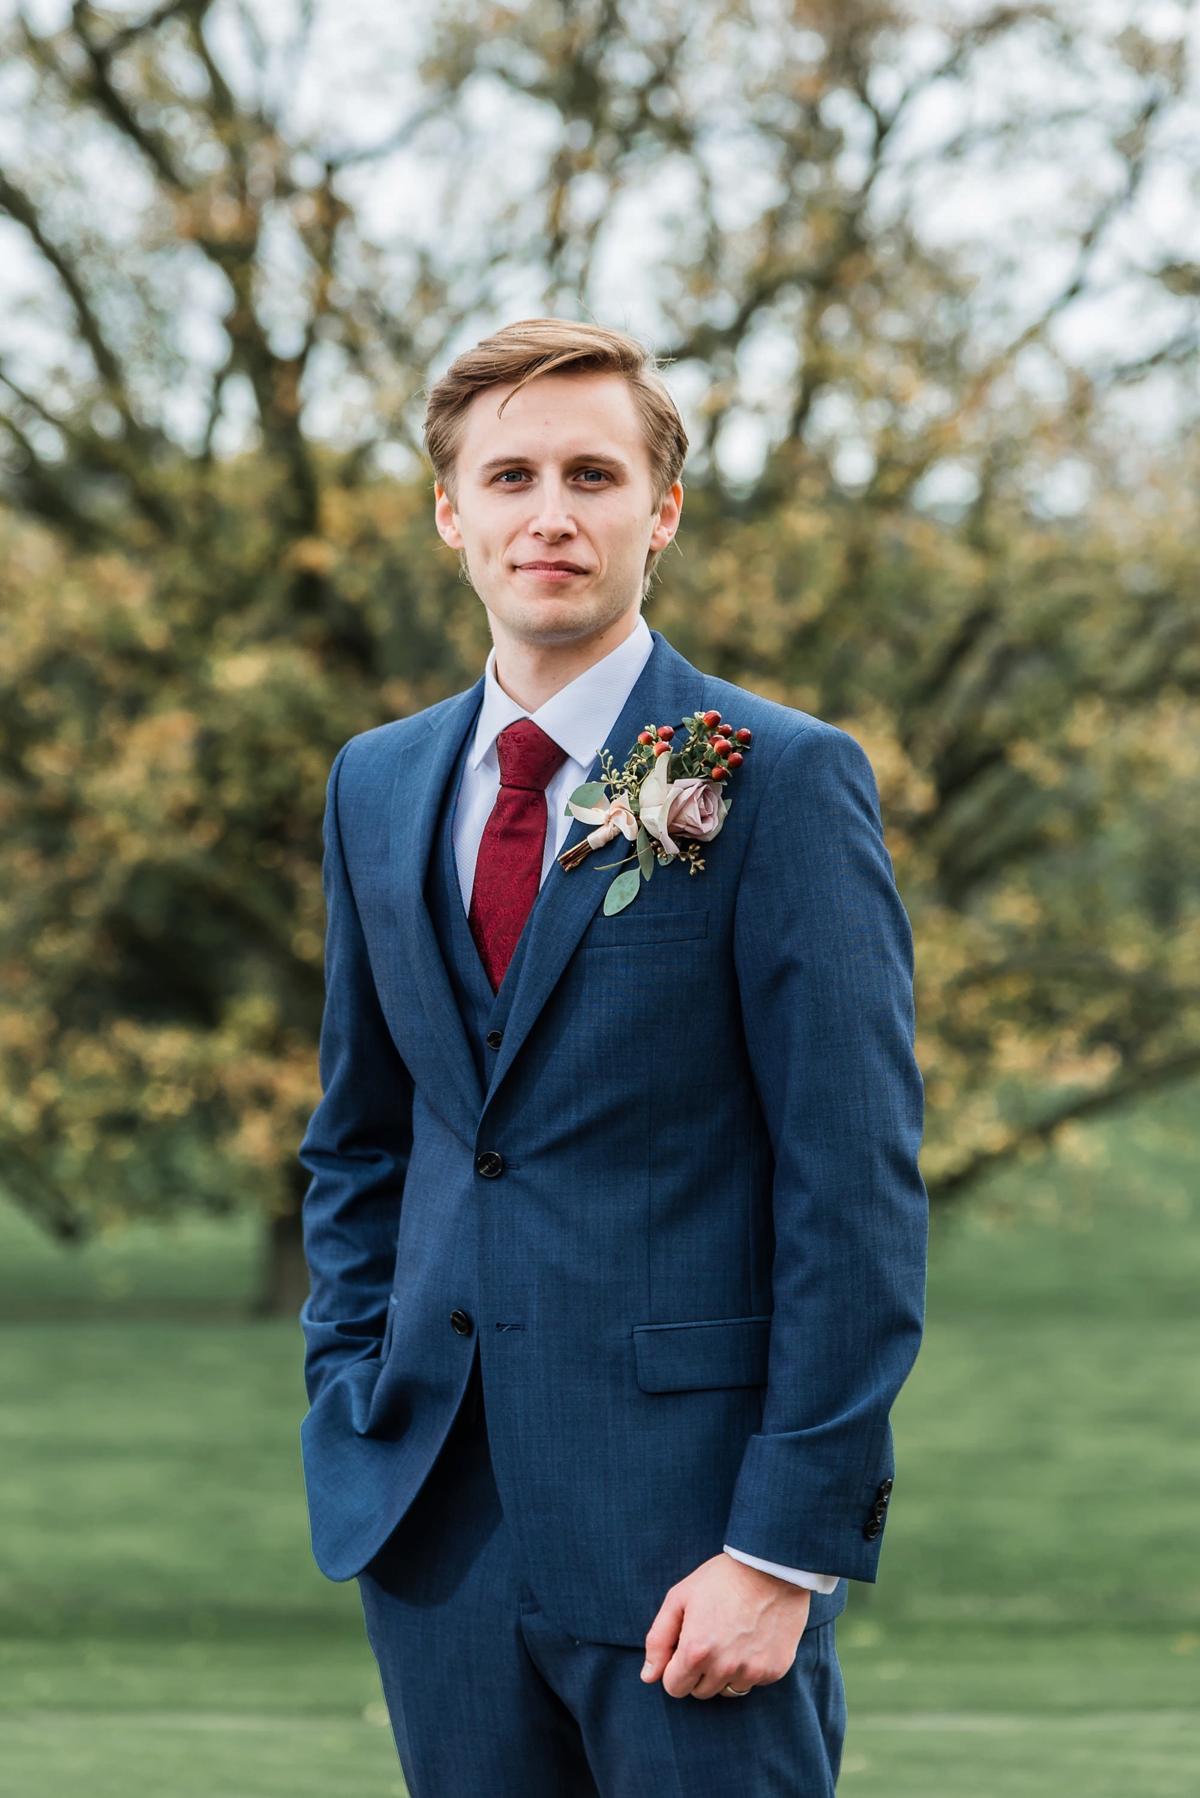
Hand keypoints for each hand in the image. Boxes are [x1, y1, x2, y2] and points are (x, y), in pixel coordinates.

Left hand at [640, 1552, 810, 1700]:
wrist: (770, 1566)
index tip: (684, 1648)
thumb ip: (658, 1639)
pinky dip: (748, 1667)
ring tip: (730, 1638)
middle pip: (700, 1692)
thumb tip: (648, 1677)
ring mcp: (752, 1671)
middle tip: (708, 1638)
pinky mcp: (774, 1670)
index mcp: (696, 1652)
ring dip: (724, 1673)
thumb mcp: (679, 1598)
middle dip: (698, 1672)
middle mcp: (725, 1668)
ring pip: (727, 1690)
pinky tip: (751, 1639)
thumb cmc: (721, 1578)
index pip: (674, 1687)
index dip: (674, 1669)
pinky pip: (753, 1682)